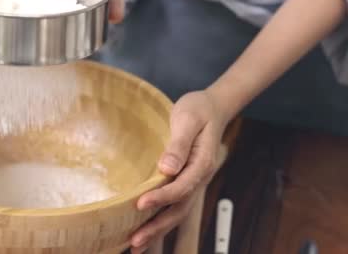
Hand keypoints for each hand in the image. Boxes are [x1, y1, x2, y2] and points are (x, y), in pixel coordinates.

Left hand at [130, 90, 228, 252]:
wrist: (212, 108)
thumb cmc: (198, 111)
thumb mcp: (187, 120)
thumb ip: (178, 145)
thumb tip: (166, 168)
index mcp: (201, 164)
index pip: (181, 187)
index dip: (161, 198)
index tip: (140, 204)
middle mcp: (199, 177)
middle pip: (179, 209)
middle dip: (157, 227)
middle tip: (135, 241)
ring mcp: (193, 182)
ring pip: (177, 212)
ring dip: (158, 230)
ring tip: (136, 246)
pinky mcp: (185, 181)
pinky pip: (174, 205)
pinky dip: (160, 220)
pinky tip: (145, 229)